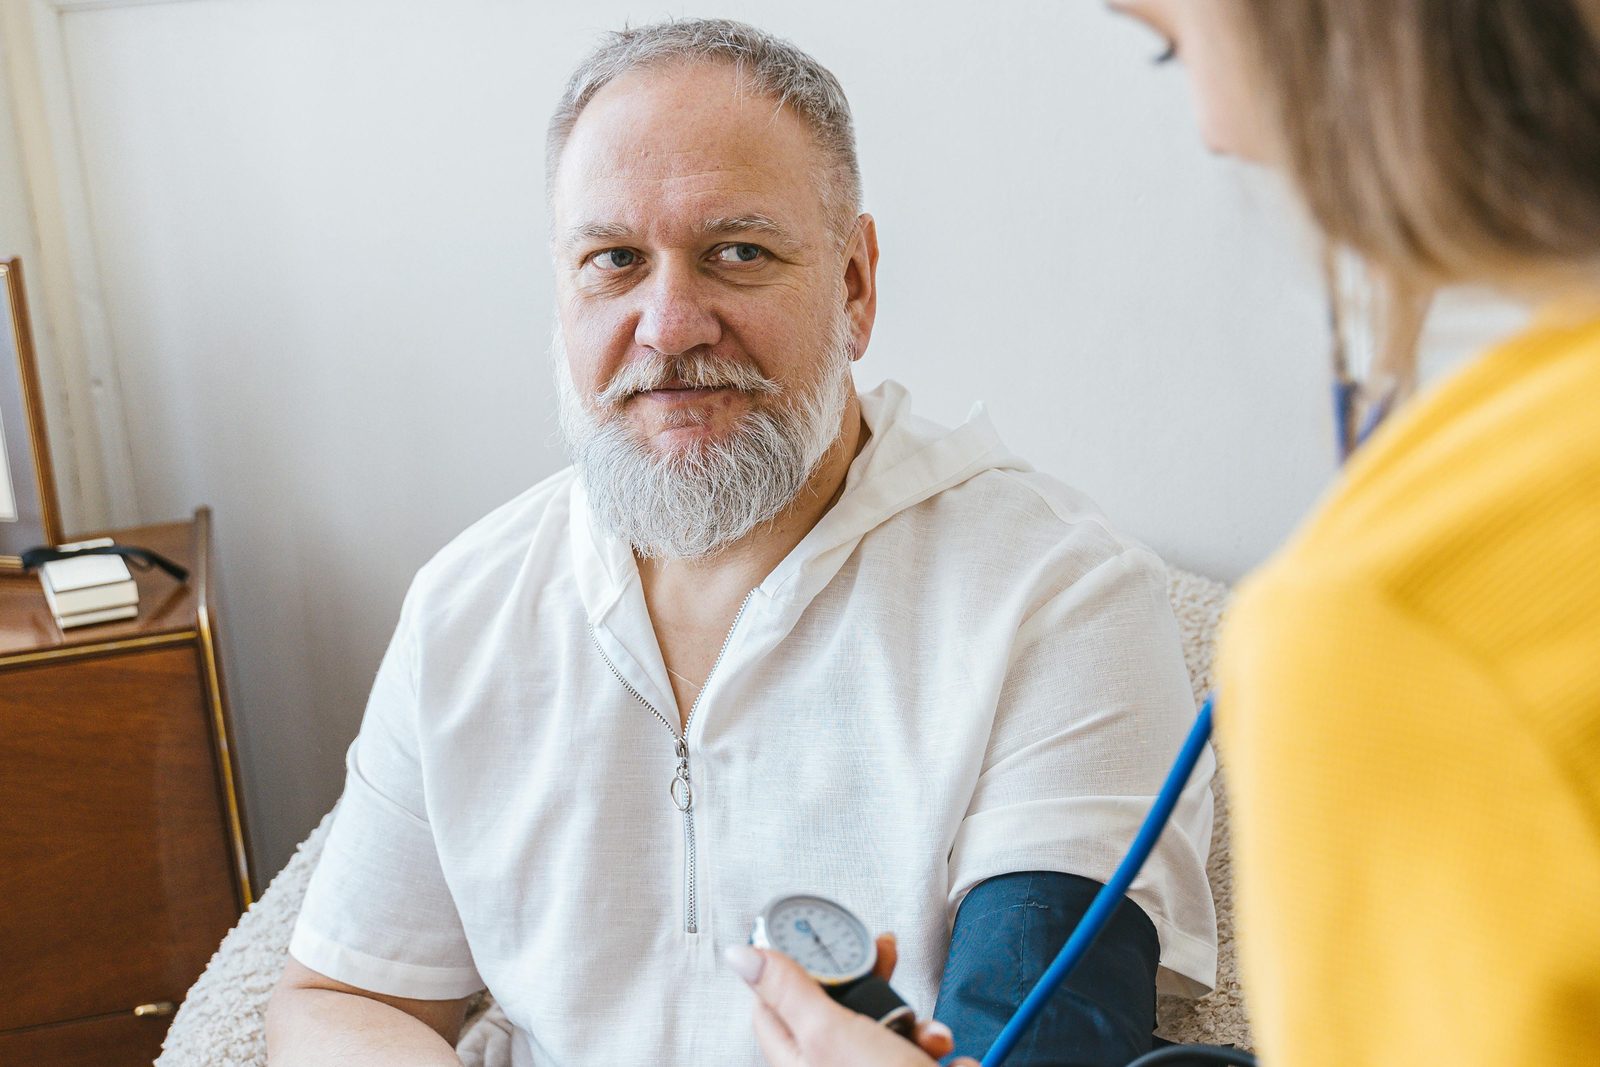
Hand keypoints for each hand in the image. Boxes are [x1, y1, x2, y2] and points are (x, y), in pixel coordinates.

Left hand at [725, 933, 977, 1066]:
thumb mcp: (831, 1034)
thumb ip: (790, 991)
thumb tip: (741, 956)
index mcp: (796, 1055)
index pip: (774, 997)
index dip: (793, 961)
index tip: (814, 933)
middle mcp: (827, 1063)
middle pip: (835, 1002)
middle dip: (869, 981)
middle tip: (880, 955)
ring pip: (882, 1021)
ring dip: (911, 1018)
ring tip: (921, 1031)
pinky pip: (913, 1043)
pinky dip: (931, 1040)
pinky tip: (939, 1052)